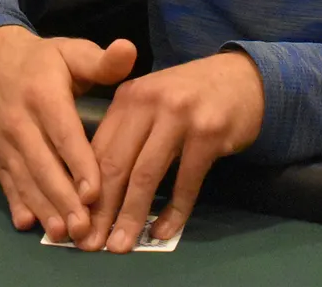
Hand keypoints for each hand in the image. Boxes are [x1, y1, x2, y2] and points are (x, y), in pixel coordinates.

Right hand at [0, 26, 136, 243]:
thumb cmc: (46, 60)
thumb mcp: (74, 52)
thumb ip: (102, 60)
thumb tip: (129, 49)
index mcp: (44, 95)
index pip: (64, 135)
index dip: (79, 165)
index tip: (96, 193)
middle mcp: (20, 122)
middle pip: (43, 164)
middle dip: (63, 199)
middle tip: (84, 228)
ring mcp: (5, 142)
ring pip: (25, 178)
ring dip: (43, 207)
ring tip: (63, 234)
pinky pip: (6, 182)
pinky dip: (16, 203)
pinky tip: (27, 224)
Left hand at [80, 51, 264, 252]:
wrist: (243, 77)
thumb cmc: (191, 96)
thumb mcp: (152, 103)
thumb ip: (126, 135)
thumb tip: (97, 191)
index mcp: (129, 96)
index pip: (99, 149)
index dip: (85, 191)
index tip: (77, 222)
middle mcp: (150, 101)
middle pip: (116, 164)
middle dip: (102, 209)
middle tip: (91, 243)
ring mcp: (180, 115)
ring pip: (146, 175)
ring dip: (132, 215)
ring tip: (122, 245)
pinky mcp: (209, 132)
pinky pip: (186, 182)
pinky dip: (174, 212)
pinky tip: (164, 231)